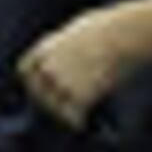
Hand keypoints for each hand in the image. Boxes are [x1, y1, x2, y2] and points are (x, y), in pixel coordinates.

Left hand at [20, 8, 131, 129]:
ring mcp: (61, 83)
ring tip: (75, 117)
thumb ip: (66, 45)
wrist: (126, 34)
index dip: (33, 81)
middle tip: (63, 108)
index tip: (43, 89)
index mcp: (45, 47)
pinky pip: (72, 117)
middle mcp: (47, 67)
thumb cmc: (112, 27)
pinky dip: (77, 122)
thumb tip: (71, 53)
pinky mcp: (79, 96)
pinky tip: (83, 124)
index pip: (25, 71)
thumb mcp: (78, 29)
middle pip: (38, 93)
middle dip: (48, 101)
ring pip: (54, 108)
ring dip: (64, 113)